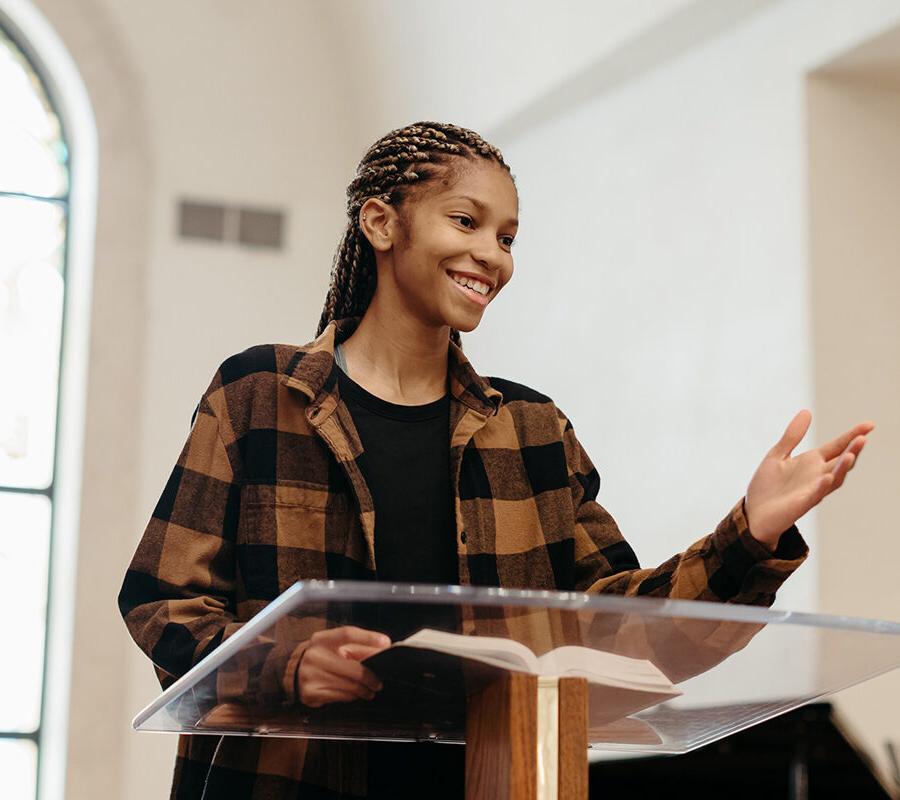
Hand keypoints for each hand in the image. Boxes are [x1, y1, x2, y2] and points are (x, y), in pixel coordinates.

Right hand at [297, 626, 390, 707]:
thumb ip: (359, 648)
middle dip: (371, 678)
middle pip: (354, 669)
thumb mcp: (336, 647)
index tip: (385, 643)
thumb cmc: (322, 656)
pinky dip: (350, 696)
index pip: (347, 634)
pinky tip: (352, 694)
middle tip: (378, 683)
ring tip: (368, 690)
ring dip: (363, 690)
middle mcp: (315, 655)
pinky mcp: (311, 692)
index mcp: (322, 639)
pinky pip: (340, 697)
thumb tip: (382, 651)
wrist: (293, 672)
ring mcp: (311, 675)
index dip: (368, 637)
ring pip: (349, 686)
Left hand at [744, 410, 873, 549]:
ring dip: (843, 467)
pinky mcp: (802, 503)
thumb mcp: (777, 455)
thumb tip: (806, 412)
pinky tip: (827, 477)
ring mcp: (812, 490)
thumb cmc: (767, 487)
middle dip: (853, 450)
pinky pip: (816, 495)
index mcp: (811, 462)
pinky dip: (822, 486)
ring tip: (851, 453)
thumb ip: (792, 436)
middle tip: (863, 437)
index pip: (837, 446)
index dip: (852, 435)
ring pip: (835, 478)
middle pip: (841, 461)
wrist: (753, 513)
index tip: (869, 425)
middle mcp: (817, 476)